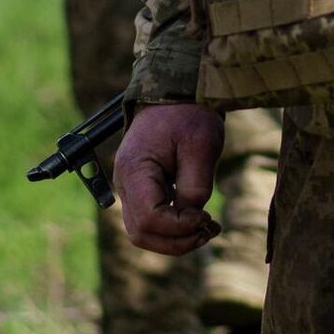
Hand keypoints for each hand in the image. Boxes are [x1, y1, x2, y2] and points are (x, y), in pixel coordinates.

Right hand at [114, 103, 224, 256]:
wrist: (175, 92)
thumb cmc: (188, 114)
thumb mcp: (201, 145)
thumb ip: (195, 186)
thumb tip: (192, 217)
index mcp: (134, 170)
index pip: (149, 217)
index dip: (178, 227)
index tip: (205, 217)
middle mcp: (124, 183)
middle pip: (141, 233)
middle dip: (176, 241)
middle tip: (208, 231)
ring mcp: (129, 187)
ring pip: (143, 231)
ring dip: (174, 238)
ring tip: (207, 229)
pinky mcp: (140, 188)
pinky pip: (150, 219)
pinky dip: (171, 227)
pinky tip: (198, 222)